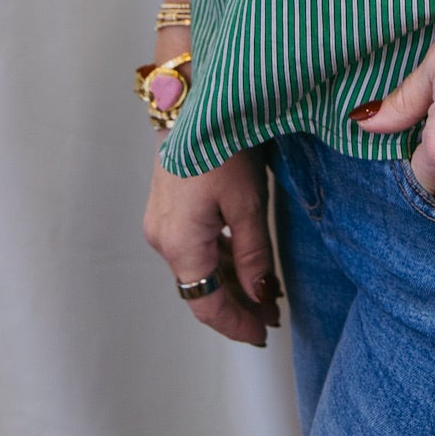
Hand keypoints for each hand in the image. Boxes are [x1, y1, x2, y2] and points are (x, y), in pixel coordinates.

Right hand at [143, 145, 280, 345]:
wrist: (196, 100)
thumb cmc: (223, 146)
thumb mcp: (248, 203)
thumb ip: (254, 254)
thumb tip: (260, 296)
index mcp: (179, 245)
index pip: (207, 304)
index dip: (236, 325)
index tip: (263, 336)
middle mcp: (162, 239)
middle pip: (200, 288)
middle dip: (237, 305)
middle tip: (273, 314)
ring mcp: (161, 222)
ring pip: (197, 268)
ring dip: (229, 282)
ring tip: (265, 292)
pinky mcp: (167, 207)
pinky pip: (193, 246)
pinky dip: (219, 259)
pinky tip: (243, 263)